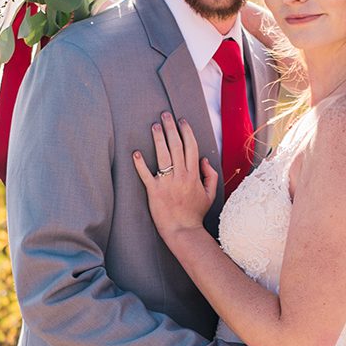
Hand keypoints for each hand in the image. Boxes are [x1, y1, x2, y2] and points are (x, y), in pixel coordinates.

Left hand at [133, 111, 216, 241]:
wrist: (183, 231)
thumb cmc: (195, 213)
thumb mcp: (210, 194)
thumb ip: (210, 175)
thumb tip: (204, 159)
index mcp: (193, 174)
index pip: (191, 146)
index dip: (186, 131)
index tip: (182, 120)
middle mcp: (181, 175)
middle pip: (176, 146)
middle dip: (171, 128)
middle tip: (165, 115)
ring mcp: (167, 183)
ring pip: (163, 155)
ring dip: (158, 138)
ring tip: (154, 126)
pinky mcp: (154, 192)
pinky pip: (146, 175)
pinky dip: (140, 164)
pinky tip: (135, 153)